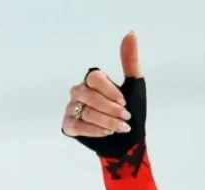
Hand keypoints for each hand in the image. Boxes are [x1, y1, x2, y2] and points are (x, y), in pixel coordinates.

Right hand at [62, 31, 147, 156]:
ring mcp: (72, 108)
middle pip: (88, 95)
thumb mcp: (135, 86)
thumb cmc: (132, 113)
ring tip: (121, 128)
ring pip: (84, 111)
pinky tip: (107, 133)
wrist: (129, 142)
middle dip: (110, 108)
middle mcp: (79, 92)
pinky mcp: (69, 125)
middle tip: (125, 117)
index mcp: (93, 81)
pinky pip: (76, 125)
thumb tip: (131, 33)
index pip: (95, 78)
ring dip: (106, 121)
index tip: (125, 102)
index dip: (110, 91)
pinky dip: (94, 130)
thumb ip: (130, 61)